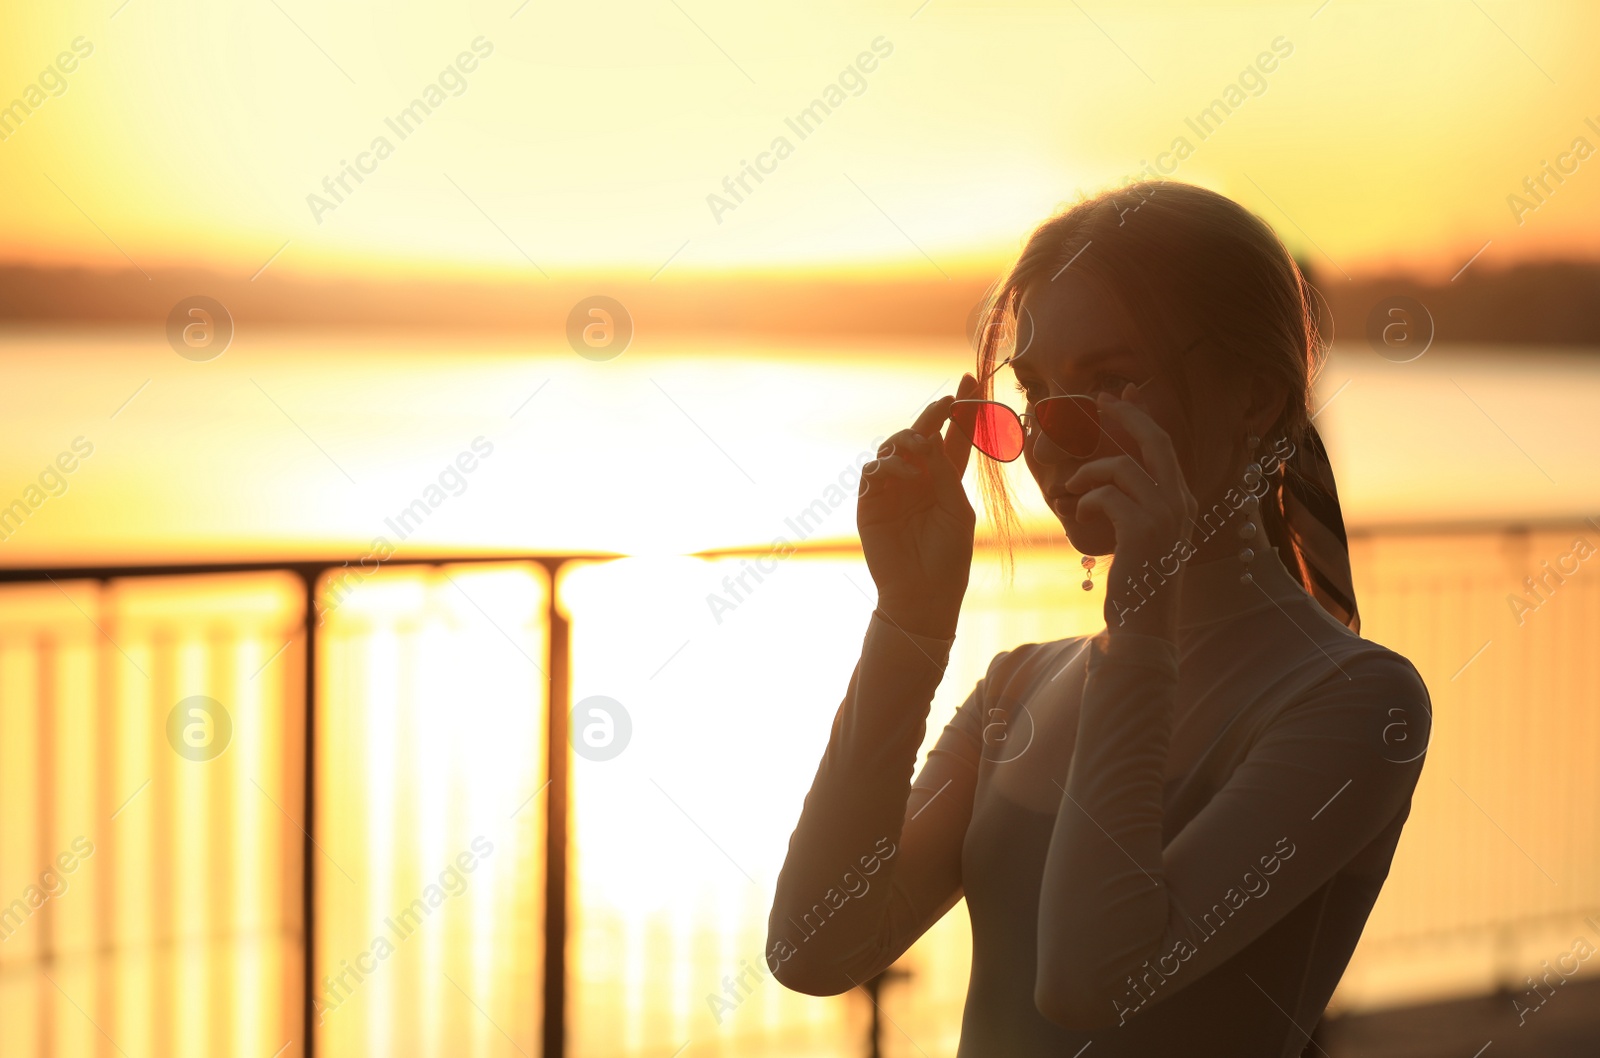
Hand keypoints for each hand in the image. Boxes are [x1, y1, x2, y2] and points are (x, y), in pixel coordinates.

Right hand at [858, 374, 979, 637]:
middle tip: (948, 402)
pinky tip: (907, 474)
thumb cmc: (948, 557)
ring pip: (895, 447)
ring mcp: (893, 490)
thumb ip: (944, 473)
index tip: (971, 381)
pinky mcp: (871, 503)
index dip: (963, 412)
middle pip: (923, 435)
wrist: (921, 594)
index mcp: (945, 481)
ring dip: (910, 440)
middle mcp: (919, 480)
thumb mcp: (957, 510)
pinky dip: (890, 466)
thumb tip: (926, 439)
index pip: (954, 439)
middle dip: (934, 415)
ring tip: (922, 447)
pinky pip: (874, 471)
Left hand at [1066, 383, 1197, 637]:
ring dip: (1088, 475)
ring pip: (1120, 467)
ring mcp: (1165, 514)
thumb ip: (1132, 500)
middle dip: (1124, 415)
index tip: (1118, 396)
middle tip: (1097, 403)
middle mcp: (1180, 502)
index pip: (1163, 444)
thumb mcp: (1140, 535)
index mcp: (1181, 500)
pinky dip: (1086, 502)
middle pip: (1154, 439)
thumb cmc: (1137, 582)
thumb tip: (1111, 469)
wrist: (1145, 627)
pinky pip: (1105, 496)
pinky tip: (1082, 518)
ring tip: (1074, 491)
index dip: (1140, 415)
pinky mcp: (1143, 529)